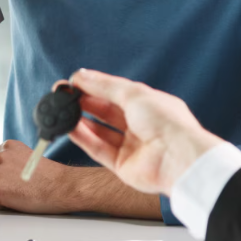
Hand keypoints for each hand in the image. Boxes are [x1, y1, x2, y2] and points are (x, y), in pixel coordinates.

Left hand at [0, 140, 92, 214]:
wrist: (63, 186)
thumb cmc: (52, 177)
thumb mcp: (28, 159)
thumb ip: (12, 161)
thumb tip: (1, 171)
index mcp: (7, 146)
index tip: (10, 177)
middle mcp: (0, 156)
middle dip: (2, 184)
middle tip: (23, 187)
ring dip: (5, 195)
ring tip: (25, 192)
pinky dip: (7, 206)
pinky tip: (22, 200)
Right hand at [66, 68, 224, 195]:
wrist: (179, 159)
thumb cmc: (166, 122)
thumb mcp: (133, 93)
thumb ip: (104, 86)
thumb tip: (80, 75)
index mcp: (148, 105)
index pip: (115, 93)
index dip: (94, 87)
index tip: (72, 83)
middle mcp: (140, 125)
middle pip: (105, 112)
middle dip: (83, 103)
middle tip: (62, 96)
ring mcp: (131, 146)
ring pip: (100, 131)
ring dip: (80, 121)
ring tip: (61, 111)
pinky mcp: (122, 165)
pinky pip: (98, 149)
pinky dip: (83, 138)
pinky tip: (69, 128)